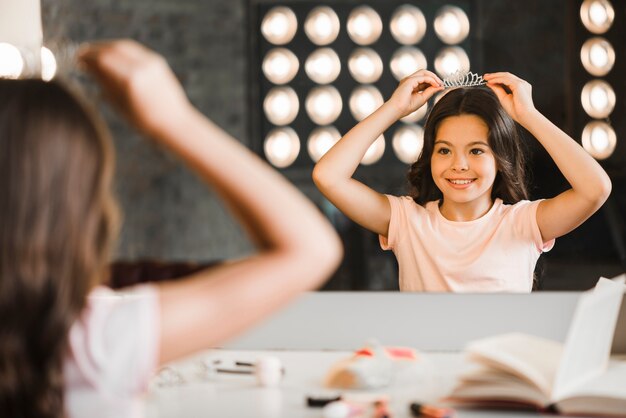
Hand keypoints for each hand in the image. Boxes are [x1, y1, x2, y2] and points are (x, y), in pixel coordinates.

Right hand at [78, 40, 192, 137]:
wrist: (175, 123)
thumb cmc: (144, 121)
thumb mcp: (119, 104)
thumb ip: (104, 83)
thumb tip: (87, 66)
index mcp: (130, 80)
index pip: (103, 58)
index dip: (87, 56)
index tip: (77, 59)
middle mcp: (142, 67)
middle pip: (113, 48)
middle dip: (95, 49)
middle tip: (82, 54)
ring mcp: (152, 62)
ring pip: (124, 45)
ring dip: (107, 46)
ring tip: (95, 54)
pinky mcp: (158, 62)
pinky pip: (135, 50)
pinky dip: (121, 49)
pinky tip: (112, 56)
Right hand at [388, 69, 443, 117]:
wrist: (397, 110)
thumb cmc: (407, 107)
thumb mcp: (422, 98)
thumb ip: (430, 91)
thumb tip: (440, 87)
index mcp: (411, 85)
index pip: (424, 80)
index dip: (433, 82)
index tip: (441, 86)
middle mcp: (409, 80)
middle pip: (424, 73)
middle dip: (434, 77)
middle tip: (442, 84)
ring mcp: (409, 79)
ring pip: (424, 72)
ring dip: (433, 77)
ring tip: (439, 83)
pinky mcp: (410, 80)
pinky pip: (423, 77)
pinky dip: (431, 80)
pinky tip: (436, 85)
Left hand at [483, 72, 536, 122]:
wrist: (524, 116)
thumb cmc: (516, 111)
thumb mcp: (503, 98)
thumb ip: (498, 90)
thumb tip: (489, 83)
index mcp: (520, 87)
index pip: (507, 79)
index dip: (497, 78)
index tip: (488, 80)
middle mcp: (522, 83)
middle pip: (507, 75)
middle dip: (495, 75)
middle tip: (485, 76)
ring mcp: (521, 83)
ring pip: (506, 76)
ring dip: (495, 76)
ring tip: (486, 78)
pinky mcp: (519, 85)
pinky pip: (506, 79)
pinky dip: (497, 80)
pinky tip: (490, 81)